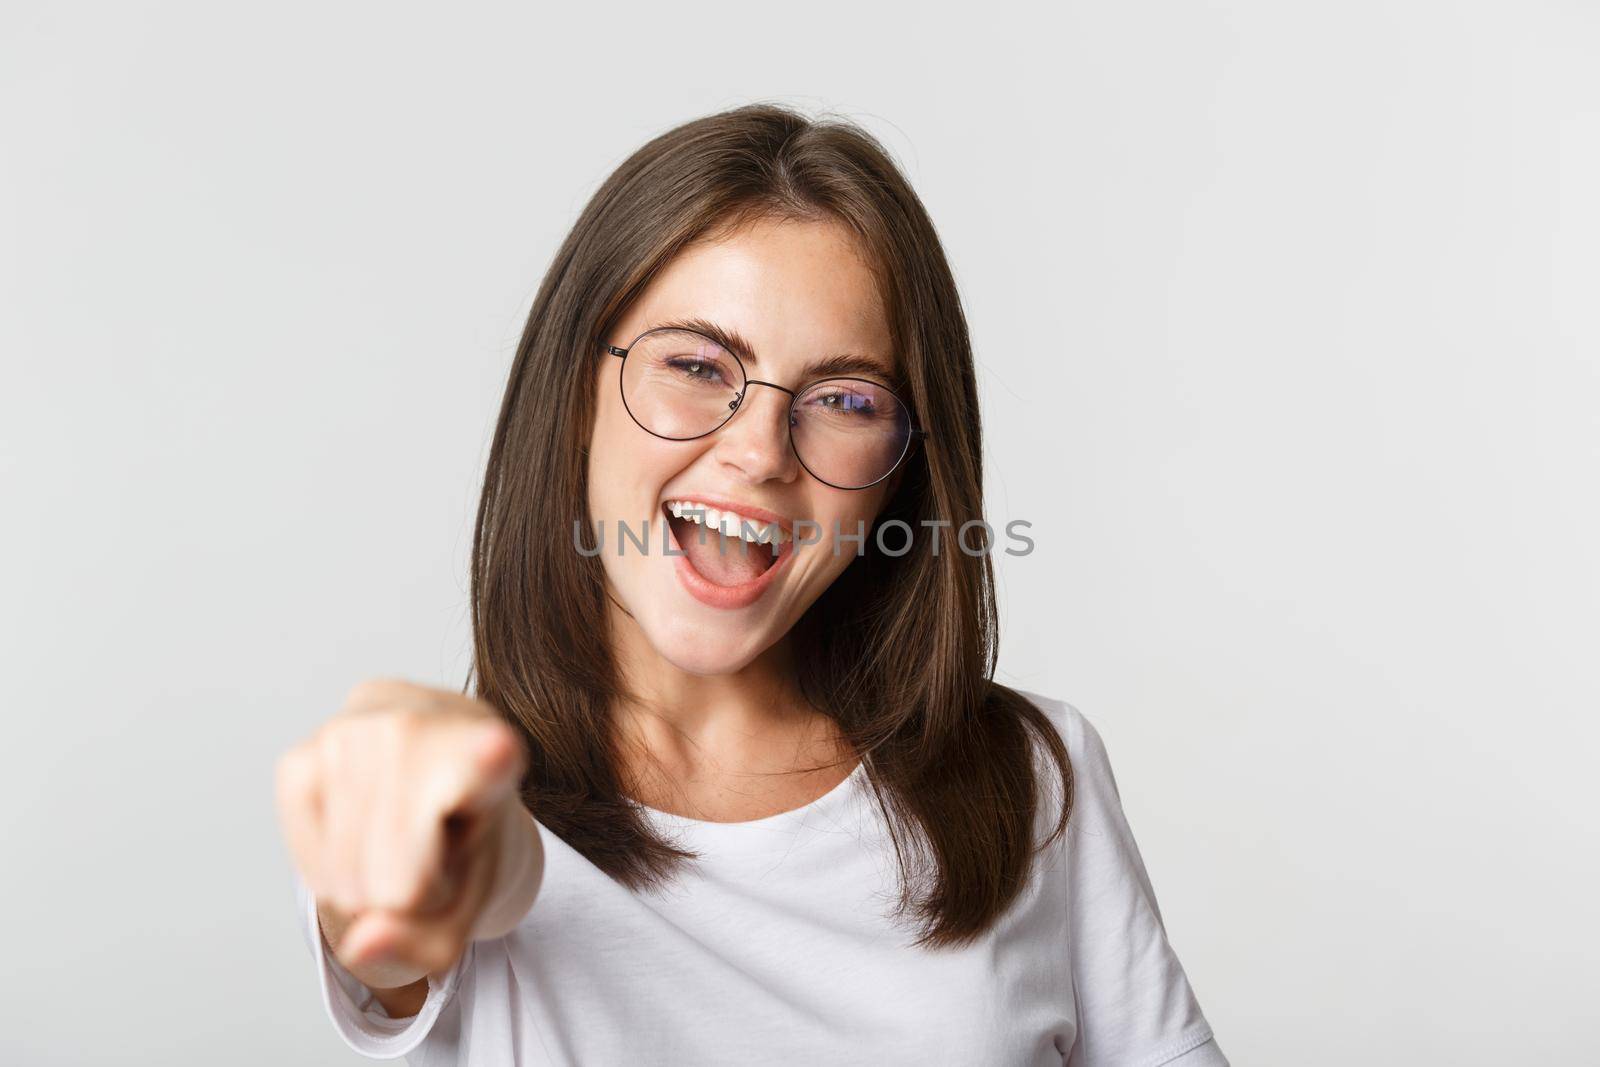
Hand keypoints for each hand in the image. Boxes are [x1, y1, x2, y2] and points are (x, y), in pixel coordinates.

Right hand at [275, 677, 527, 982]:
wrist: (430, 775)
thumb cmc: (463, 840)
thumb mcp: (472, 899)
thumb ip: (432, 942)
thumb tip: (363, 944)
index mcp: (492, 749)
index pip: (486, 755)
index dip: (488, 759)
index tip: (496, 749)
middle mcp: (419, 723)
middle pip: (399, 882)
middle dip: (409, 895)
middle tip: (430, 847)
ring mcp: (351, 731)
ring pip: (350, 880)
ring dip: (368, 885)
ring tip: (398, 836)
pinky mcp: (299, 755)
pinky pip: (309, 865)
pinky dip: (331, 875)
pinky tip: (359, 833)